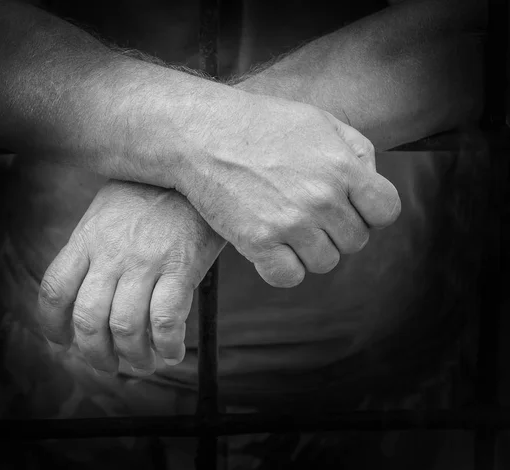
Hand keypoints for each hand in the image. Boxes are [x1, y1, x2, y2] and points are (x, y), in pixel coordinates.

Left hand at [37, 180, 224, 373]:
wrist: (193, 168)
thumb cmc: (152, 191)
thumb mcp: (108, 209)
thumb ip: (94, 246)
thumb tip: (90, 288)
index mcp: (87, 237)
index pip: (55, 290)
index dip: (53, 325)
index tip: (63, 341)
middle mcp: (110, 252)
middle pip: (88, 319)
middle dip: (95, 354)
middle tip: (108, 365)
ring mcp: (145, 260)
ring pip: (125, 327)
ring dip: (134, 358)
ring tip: (145, 363)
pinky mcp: (180, 265)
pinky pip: (166, 320)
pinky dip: (167, 345)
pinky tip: (173, 351)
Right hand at [176, 94, 400, 287]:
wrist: (203, 133)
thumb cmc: (260, 124)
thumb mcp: (317, 120)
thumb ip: (355, 149)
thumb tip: (372, 180)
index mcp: (342, 167)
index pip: (385, 211)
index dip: (371, 212)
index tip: (350, 207)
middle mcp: (321, 198)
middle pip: (355, 241)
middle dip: (337, 231)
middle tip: (308, 213)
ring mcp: (290, 223)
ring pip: (325, 262)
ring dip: (310, 250)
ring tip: (287, 227)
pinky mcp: (257, 242)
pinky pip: (289, 276)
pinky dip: (282, 267)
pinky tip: (270, 247)